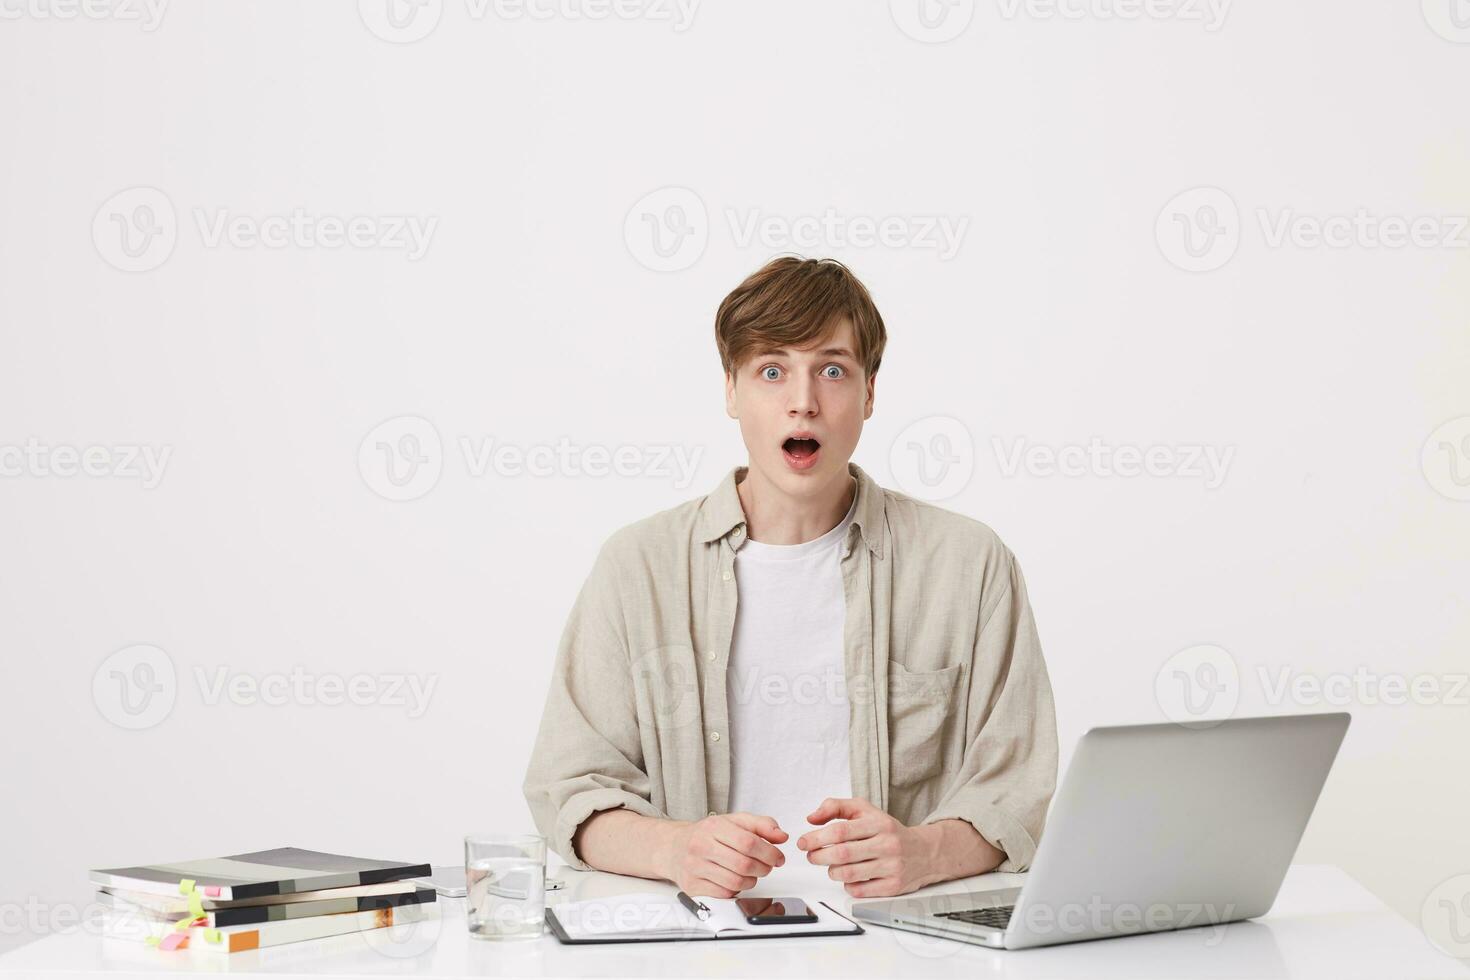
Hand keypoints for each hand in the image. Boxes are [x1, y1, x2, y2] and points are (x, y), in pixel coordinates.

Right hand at [660, 812, 787, 897]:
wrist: (674, 847)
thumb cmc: (707, 835)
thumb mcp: (734, 821)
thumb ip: (761, 825)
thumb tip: (781, 836)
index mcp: (714, 827)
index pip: (748, 842)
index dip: (769, 852)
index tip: (778, 857)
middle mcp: (701, 846)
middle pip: (743, 864)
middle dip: (763, 868)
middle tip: (767, 867)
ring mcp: (695, 867)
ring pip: (735, 882)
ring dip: (751, 881)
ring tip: (751, 873)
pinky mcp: (692, 886)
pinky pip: (724, 894)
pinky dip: (736, 890)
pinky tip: (735, 880)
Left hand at [797, 797, 936, 897]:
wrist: (925, 852)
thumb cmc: (889, 831)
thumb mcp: (865, 810)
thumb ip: (836, 807)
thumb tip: (812, 818)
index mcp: (878, 823)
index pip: (841, 830)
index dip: (817, 837)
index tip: (804, 842)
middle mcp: (887, 844)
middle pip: (842, 854)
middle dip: (819, 856)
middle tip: (812, 855)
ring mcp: (891, 866)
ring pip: (848, 874)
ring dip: (831, 871)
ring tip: (830, 865)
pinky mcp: (893, 886)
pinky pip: (859, 890)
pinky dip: (847, 885)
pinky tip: (848, 877)